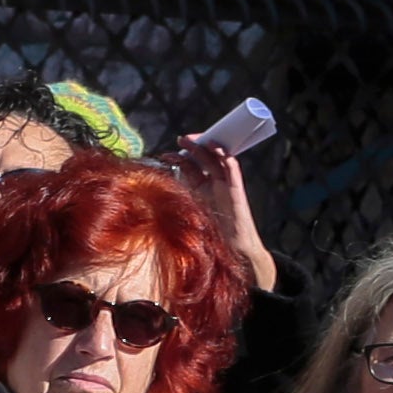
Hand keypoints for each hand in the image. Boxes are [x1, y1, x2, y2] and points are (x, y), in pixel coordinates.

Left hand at [177, 137, 281, 293]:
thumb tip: (155, 188)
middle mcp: (213, 186)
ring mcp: (225, 187)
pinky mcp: (236, 192)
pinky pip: (232, 171)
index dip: (183, 157)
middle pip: (204, 160)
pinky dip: (226, 158)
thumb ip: (177, 201)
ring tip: (196, 140)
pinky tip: (217, 148)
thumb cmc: (209, 239)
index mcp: (201, 191)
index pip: (193, 167)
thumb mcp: (188, 216)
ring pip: (217, 160)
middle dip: (193, 148)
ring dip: (207, 147)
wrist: (232, 253)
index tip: (169, 153)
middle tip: (181, 140)